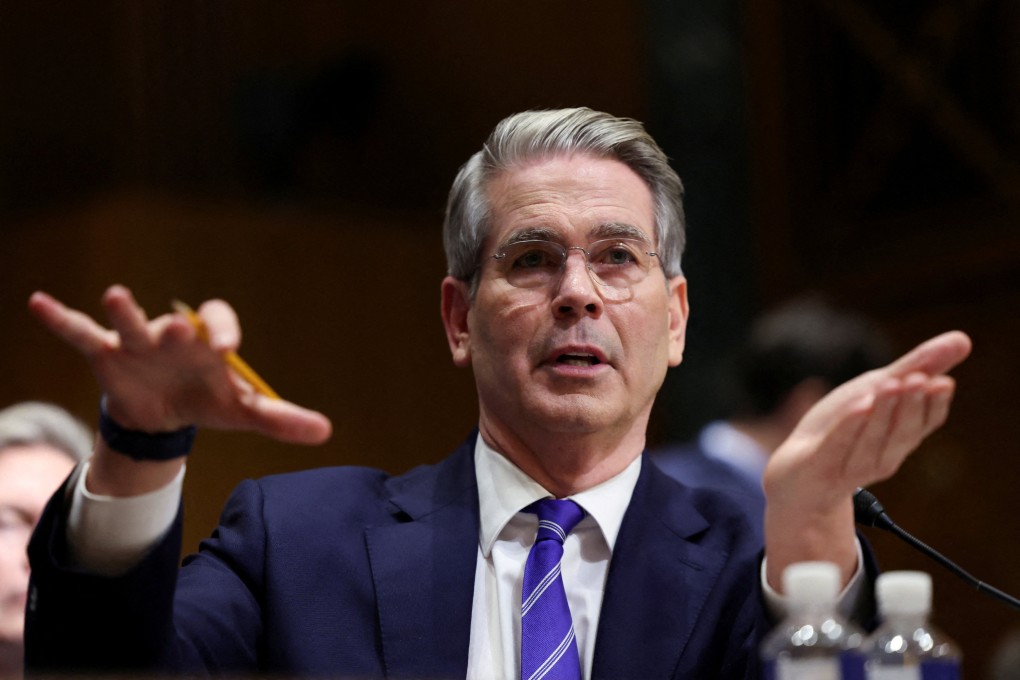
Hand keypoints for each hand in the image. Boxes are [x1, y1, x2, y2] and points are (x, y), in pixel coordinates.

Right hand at [28, 285, 331, 443]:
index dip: (224, 330)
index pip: (219, 322)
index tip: (230, 348)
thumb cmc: (206, 400)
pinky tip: (38, 301)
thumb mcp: (242, 412)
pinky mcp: (105, 355)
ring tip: (115, 295)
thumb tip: (327, 432)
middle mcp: (173, 336)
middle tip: (177, 327)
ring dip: (122, 312)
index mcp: (208, 343)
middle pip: (173, 323)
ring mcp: (137, 343)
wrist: (163, 412)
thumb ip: (281, 418)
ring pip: (128, 322)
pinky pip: (80, 333)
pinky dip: (61, 320)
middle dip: (174, 327)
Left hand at [763, 330, 970, 587]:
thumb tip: (963, 339)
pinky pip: (836, 447)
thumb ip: (917, 367)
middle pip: (903, 431)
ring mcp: (852, 466)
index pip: (926, 422)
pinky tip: (857, 406)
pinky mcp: (819, 468)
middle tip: (920, 378)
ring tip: (891, 384)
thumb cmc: (843, 428)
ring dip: (884, 412)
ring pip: (872, 440)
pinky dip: (848, 428)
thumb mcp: (877, 390)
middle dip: (911, 404)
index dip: (935, 404)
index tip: (943, 382)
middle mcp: (883, 456)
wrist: (797, 476)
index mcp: (901, 437)